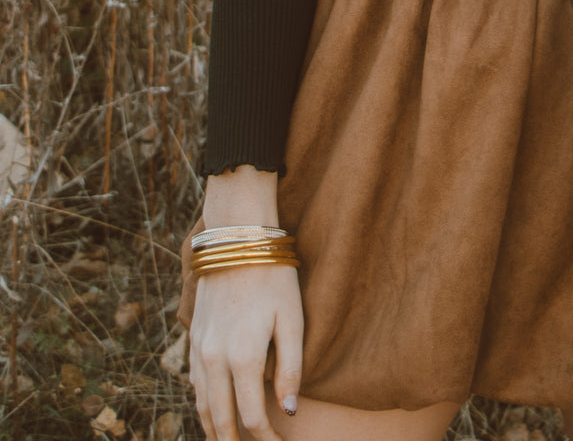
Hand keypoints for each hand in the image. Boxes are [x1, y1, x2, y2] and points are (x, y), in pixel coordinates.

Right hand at [189, 263, 302, 440]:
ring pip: (202, 406)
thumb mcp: (291, 319)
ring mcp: (200, 349)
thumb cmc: (272, 276)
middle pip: (222, 420)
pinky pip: (194, 384)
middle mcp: (215, 359)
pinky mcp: (194, 338)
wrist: (236, 238)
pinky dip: (203, 406)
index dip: (266, 439)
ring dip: (215, 430)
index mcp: (243, 358)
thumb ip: (290, 368)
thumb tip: (290, 412)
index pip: (252, 417)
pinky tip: (213, 412)